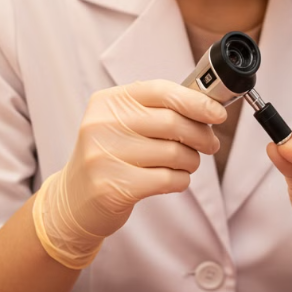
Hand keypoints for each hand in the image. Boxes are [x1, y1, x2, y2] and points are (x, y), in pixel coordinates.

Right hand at [33, 80, 226, 267]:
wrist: (73, 200)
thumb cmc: (111, 156)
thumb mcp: (123, 124)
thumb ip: (157, 112)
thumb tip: (207, 107)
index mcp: (108, 101)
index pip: (161, 91)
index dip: (196, 101)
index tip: (218, 113)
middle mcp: (102, 124)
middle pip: (172, 122)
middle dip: (201, 135)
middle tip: (210, 144)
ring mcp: (104, 155)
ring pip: (174, 152)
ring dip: (191, 160)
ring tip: (187, 163)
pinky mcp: (112, 186)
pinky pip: (168, 179)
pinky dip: (181, 180)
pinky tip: (175, 179)